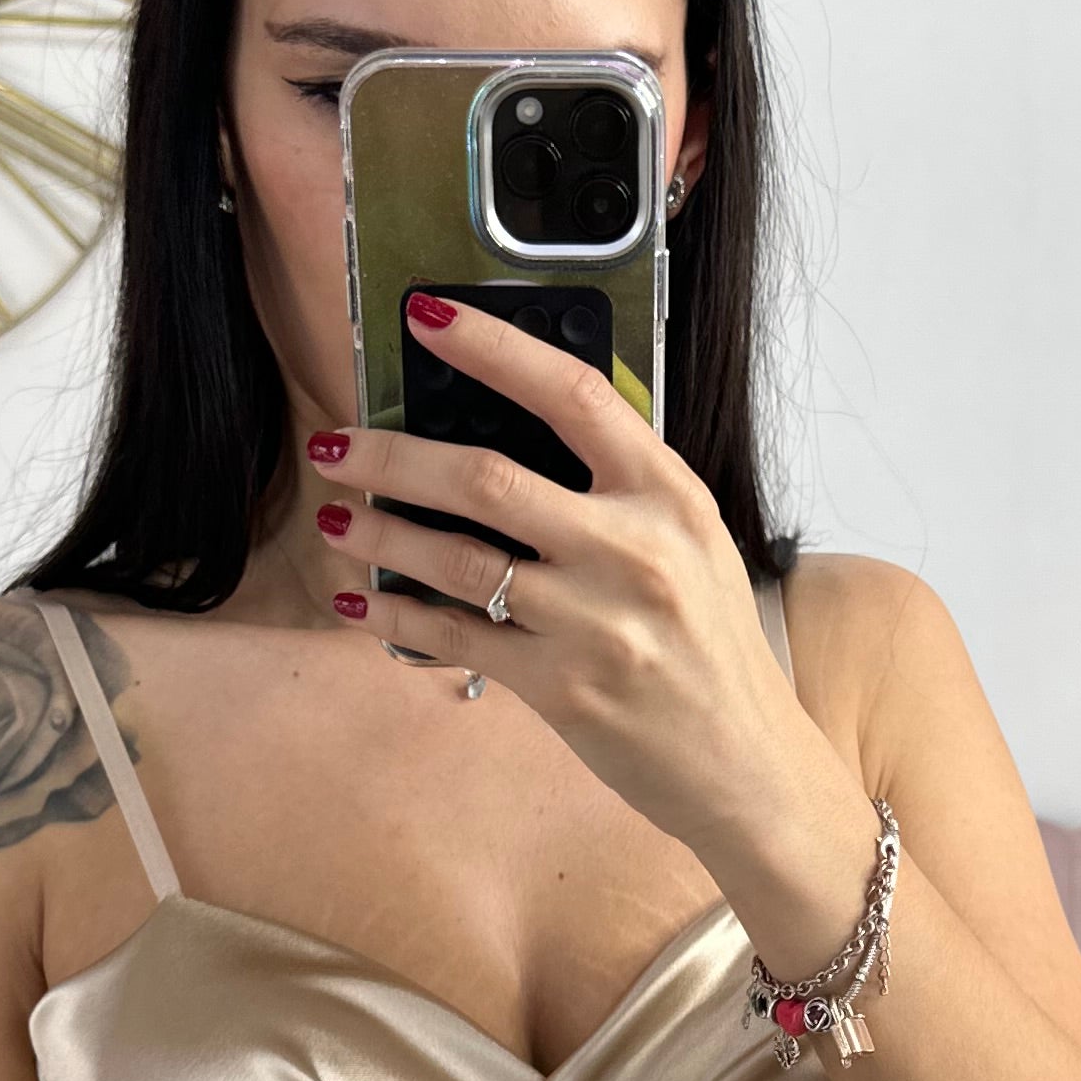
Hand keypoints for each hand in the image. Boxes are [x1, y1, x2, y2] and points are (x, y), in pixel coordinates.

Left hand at [307, 295, 799, 862]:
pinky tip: (360, 599)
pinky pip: (455, 634)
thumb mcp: (691, 545)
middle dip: (391, 455)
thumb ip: (618, 492)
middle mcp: (634, 550)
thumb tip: (507, 438)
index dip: (494, 347)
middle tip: (337, 443)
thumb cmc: (709, 648)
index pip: (573, 394)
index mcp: (669, 496)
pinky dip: (395, 613)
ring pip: (455, 557)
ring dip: (377, 534)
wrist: (746, 764)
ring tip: (333, 518)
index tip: (428, 317)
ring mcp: (595, 621)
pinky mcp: (561, 686)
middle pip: (485, 476)